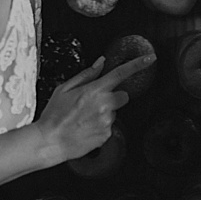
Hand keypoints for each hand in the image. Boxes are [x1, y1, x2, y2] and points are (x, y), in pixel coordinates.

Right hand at [34, 54, 152, 163]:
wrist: (50, 142)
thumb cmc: (53, 115)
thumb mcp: (64, 89)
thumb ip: (86, 75)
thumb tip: (101, 63)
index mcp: (95, 91)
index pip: (121, 73)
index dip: (138, 64)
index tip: (150, 58)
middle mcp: (105, 105)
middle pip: (123, 96)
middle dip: (113, 97)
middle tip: (93, 103)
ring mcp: (107, 121)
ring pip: (114, 112)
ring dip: (104, 113)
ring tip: (84, 118)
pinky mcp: (107, 134)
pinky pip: (109, 126)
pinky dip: (100, 126)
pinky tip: (86, 127)